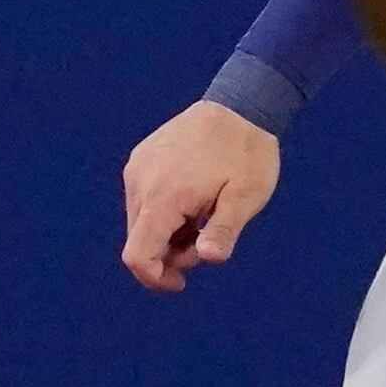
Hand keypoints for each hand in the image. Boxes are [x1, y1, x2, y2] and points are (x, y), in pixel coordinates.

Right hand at [120, 99, 285, 290]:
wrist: (242, 104)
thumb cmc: (248, 153)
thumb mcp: (245, 197)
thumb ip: (223, 231)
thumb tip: (207, 259)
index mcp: (164, 196)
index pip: (137, 255)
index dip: (155, 278)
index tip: (182, 282)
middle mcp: (140, 181)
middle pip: (139, 241)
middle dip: (169, 254)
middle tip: (207, 238)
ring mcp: (138, 166)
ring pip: (140, 220)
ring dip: (167, 232)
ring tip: (204, 214)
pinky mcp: (142, 157)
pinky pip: (143, 198)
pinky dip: (163, 211)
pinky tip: (194, 198)